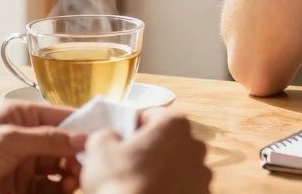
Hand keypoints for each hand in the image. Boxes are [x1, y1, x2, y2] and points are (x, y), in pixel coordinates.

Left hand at [0, 101, 85, 193]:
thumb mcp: (8, 139)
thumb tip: (81, 138)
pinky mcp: (22, 188)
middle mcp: (26, 138)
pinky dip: (61, 188)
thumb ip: (46, 138)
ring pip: (59, 167)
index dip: (82, 124)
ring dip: (71, 173)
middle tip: (90, 163)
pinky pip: (49, 187)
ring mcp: (25, 164)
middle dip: (78, 154)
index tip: (103, 133)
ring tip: (76, 179)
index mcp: (21, 117)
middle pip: (63, 145)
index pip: (60, 116)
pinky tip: (66, 189)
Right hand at [80, 108, 211, 193]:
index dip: (134, 125)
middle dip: (151, 148)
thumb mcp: (99, 149)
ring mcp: (202, 174)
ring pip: (178, 164)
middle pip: (168, 139)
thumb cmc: (120, 182)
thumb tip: (111, 137)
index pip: (152, 115)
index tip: (122, 139)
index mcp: (174, 124)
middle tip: (129, 162)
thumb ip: (106, 133)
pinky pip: (184, 186)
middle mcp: (195, 145)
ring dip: (163, 169)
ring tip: (140, 182)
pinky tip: (153, 192)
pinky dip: (171, 188)